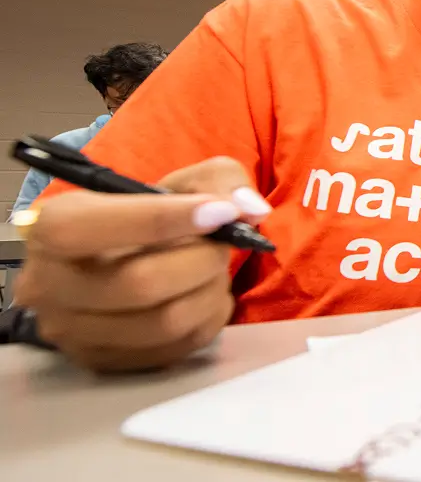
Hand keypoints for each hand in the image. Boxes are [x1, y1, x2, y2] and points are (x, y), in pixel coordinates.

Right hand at [17, 157, 270, 372]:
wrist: (123, 258)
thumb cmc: (150, 216)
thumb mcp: (180, 181)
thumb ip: (219, 181)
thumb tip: (249, 209)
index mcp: (52, 225)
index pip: (97, 226)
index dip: (164, 219)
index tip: (220, 213)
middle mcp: (48, 284)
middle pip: (140, 283)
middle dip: (201, 261)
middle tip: (222, 245)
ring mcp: (71, 331)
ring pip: (164, 321)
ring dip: (210, 292)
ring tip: (215, 271)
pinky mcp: (103, 361)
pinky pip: (175, 348)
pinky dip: (208, 319)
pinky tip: (206, 295)